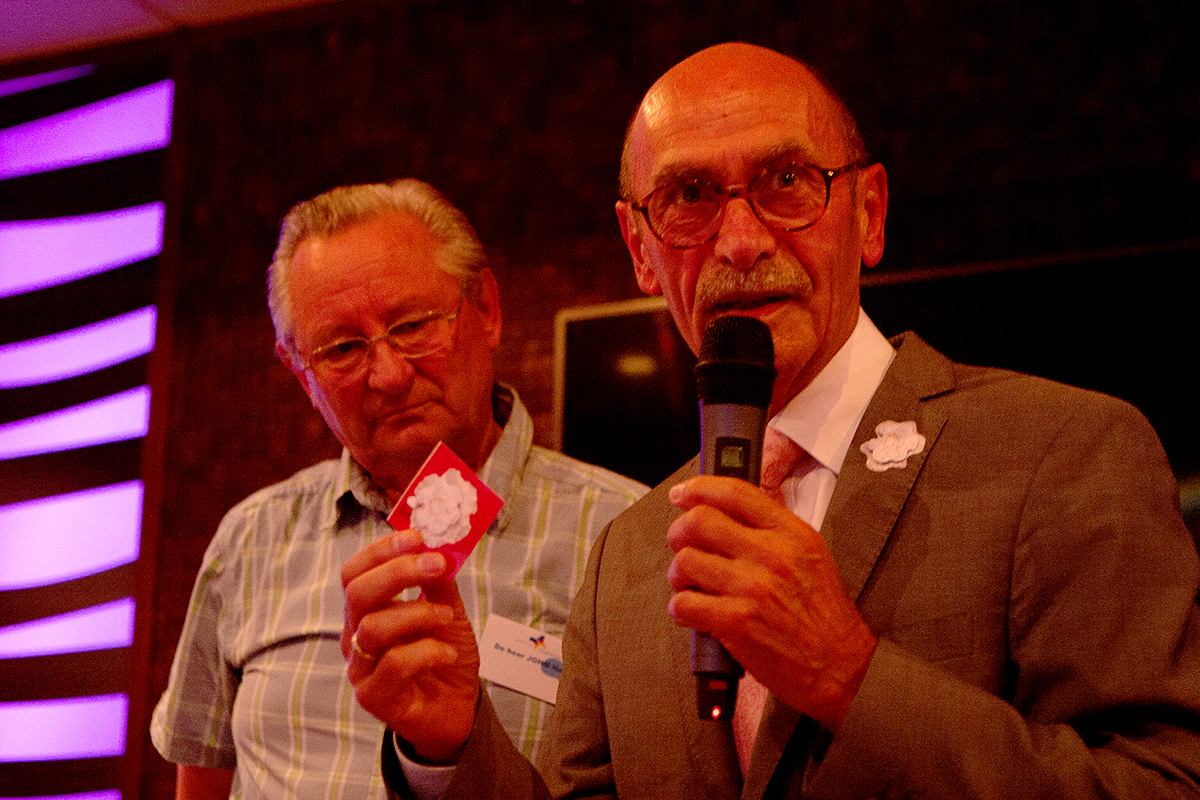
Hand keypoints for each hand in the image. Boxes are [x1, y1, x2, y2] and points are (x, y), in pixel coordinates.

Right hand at [341, 529, 480, 762]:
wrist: (457, 709)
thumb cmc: (444, 656)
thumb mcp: (447, 611)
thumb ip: (439, 584)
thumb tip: (439, 548)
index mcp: (366, 611)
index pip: (355, 573)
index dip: (381, 551)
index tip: (417, 536)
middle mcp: (355, 637)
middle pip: (357, 593)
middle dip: (398, 571)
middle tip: (436, 563)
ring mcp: (360, 668)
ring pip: (374, 627)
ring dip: (418, 612)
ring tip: (448, 617)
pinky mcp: (375, 697)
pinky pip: (395, 664)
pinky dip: (428, 651)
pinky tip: (448, 653)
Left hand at [665, 475, 875, 729]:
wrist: (840, 665)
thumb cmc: (822, 613)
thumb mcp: (810, 554)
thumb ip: (772, 529)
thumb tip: (726, 510)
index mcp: (791, 533)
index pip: (736, 493)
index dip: (700, 487)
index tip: (682, 493)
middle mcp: (771, 555)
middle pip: (699, 521)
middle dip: (679, 532)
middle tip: (681, 545)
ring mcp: (752, 588)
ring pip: (685, 562)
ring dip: (678, 574)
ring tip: (690, 585)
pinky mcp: (736, 622)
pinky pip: (683, 603)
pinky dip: (680, 608)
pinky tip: (695, 613)